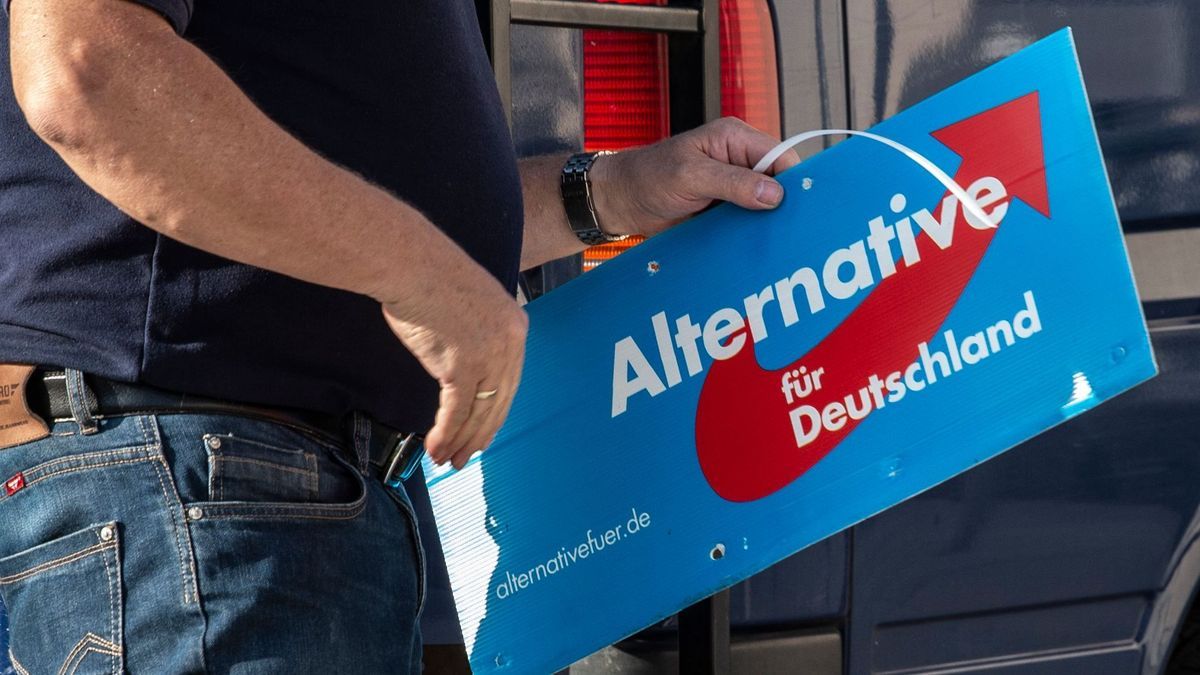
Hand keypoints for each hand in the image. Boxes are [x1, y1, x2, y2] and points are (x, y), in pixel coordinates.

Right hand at [380, 263, 527, 469]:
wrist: (410, 264)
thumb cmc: (428, 277)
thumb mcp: (469, 303)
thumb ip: (476, 333)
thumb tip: (465, 361)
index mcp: (515, 326)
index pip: (510, 381)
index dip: (495, 413)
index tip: (484, 434)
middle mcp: (510, 343)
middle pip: (498, 402)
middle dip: (480, 435)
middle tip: (466, 458)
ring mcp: (489, 355)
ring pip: (478, 412)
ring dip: (460, 442)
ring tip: (447, 461)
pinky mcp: (463, 366)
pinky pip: (456, 412)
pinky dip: (445, 435)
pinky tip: (434, 450)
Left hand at [589, 117, 800, 237]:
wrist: (621, 201)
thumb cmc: (648, 177)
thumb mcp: (690, 176)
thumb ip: (733, 183)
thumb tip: (774, 194)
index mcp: (735, 138)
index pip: (780, 156)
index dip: (793, 180)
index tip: (800, 208)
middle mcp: (739, 160)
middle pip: (778, 182)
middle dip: (782, 205)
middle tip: (789, 231)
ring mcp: (733, 187)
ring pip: (765, 206)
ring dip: (766, 223)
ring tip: (775, 243)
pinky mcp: (724, 209)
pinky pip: (747, 222)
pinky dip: (750, 234)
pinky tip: (754, 248)